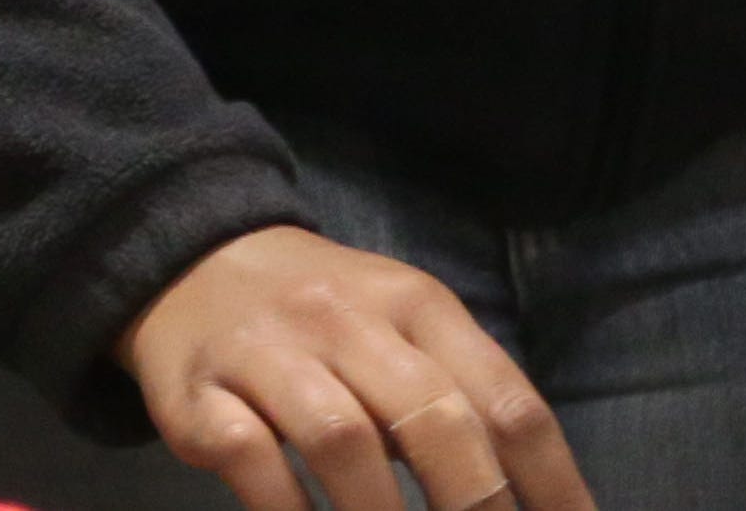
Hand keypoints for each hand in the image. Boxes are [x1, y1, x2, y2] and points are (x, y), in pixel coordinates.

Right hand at [121, 226, 592, 510]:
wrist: (192, 258)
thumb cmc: (326, 314)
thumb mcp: (405, 326)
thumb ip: (463, 396)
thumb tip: (533, 499)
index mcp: (416, 305)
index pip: (507, 402)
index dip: (552, 488)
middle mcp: (345, 320)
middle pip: (432, 420)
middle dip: (475, 507)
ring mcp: (267, 353)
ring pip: (342, 439)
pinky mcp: (199, 394)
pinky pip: (250, 458)